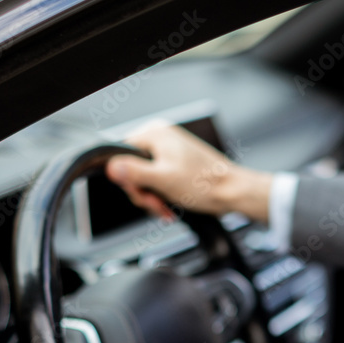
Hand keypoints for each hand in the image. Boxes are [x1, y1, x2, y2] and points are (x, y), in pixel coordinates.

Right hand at [105, 120, 272, 221]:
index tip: (142, 194)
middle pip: (133, 169)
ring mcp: (170, 151)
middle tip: (157, 205)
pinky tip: (170, 207)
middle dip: (144, 193)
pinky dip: (162, 195)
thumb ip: (134, 173)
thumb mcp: (163, 180)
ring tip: (166, 208)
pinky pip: (159, 180)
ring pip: (146, 178)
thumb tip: (110, 167)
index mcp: (155, 133)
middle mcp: (161, 138)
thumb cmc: (205, 184)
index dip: (128, 180)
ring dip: (153, 198)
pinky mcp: (177, 164)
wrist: (233, 192)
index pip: (121, 155)